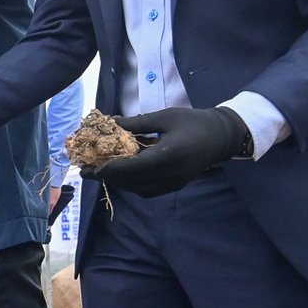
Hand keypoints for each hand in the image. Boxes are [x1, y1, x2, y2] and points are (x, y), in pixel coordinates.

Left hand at [92, 106, 250, 197]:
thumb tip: (110, 123)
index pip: (133, 167)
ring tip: (97, 173)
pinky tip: (120, 175)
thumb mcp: (165, 117)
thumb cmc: (194, 122)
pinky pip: (147, 190)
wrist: (222, 137)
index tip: (91, 168)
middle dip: (106, 177)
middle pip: (131, 181)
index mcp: (169, 155)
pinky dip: (130, 184)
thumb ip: (137, 124)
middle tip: (85, 171)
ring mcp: (173, 183)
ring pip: (137, 188)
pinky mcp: (174, 186)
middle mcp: (170, 174)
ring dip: (117, 182)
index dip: (110, 169)